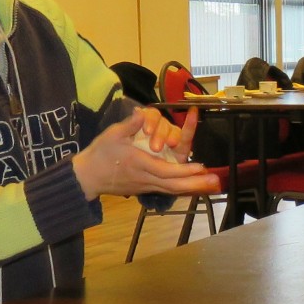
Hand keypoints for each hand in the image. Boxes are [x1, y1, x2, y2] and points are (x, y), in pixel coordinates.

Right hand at [73, 107, 210, 196]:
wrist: (87, 177)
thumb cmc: (99, 153)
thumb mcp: (112, 134)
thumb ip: (129, 124)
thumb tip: (141, 112)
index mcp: (138, 164)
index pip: (165, 170)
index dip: (184, 170)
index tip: (201, 167)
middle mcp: (145, 178)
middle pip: (174, 185)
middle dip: (196, 184)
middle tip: (216, 182)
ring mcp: (146, 186)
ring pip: (173, 190)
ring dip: (194, 188)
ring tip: (213, 187)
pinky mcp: (145, 189)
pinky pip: (168, 191)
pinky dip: (183, 190)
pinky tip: (197, 189)